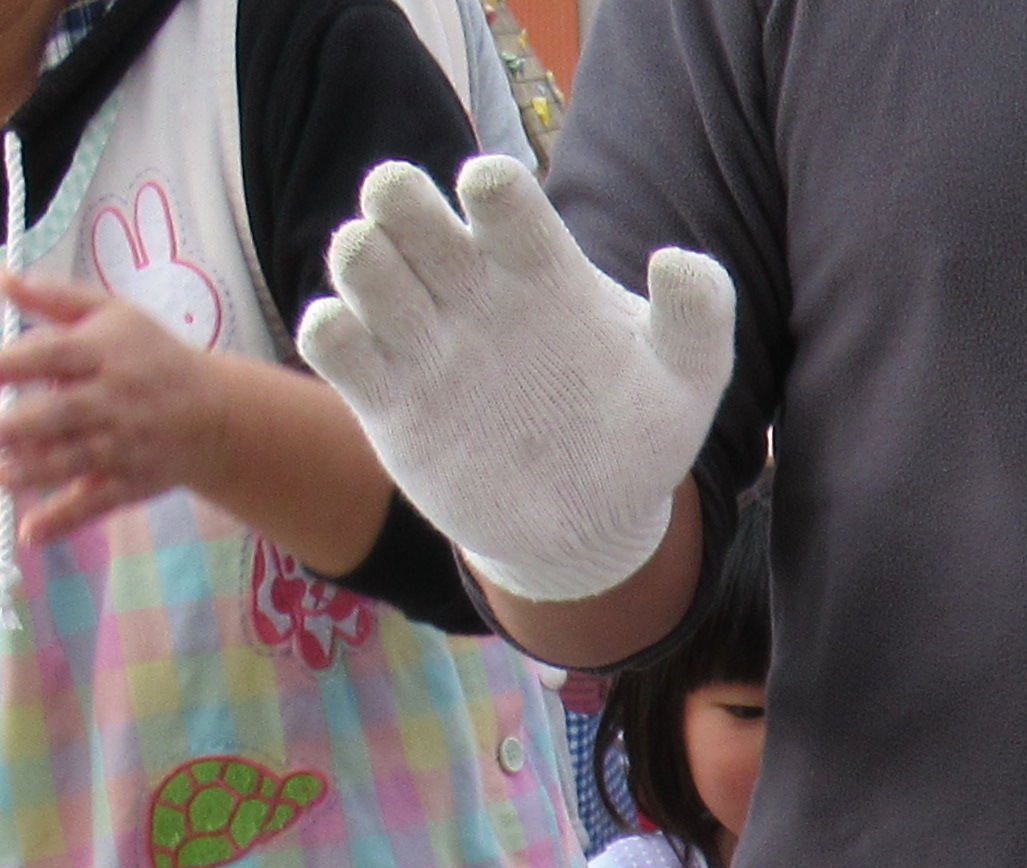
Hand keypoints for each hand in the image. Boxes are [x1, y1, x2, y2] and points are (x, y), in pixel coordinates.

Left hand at [0, 269, 243, 547]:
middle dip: (21, 427)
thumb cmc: (153, 356)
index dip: (12, 366)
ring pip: (76, 460)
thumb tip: (1, 279)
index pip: (53, 356)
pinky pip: (95, 503)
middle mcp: (114, 400)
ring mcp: (124, 446)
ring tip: (1, 474)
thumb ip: (54, 298)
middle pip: (63, 413)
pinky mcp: (131, 482)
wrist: (216, 414)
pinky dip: (64, 520)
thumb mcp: (111, 313)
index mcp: (106, 353)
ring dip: (36, 471)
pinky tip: (30, 532)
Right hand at [294, 155, 733, 609]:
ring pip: (355, 255)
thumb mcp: (688, 382)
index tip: (498, 213)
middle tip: (435, 262)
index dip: (488, 187)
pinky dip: (330, 332)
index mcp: (536, 265)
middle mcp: (469, 288)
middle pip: (398, 197)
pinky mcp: (386, 399)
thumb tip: (672, 258)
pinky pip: (325, 338)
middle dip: (399, 202)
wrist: (590, 521)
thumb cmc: (636, 435)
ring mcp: (422, 339)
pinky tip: (372, 361)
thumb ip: (701, 314)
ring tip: (409, 320)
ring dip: (362, 263)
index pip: (495, 188)